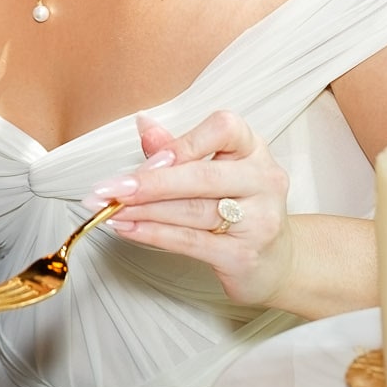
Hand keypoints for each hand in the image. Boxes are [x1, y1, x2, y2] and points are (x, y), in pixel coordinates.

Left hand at [80, 111, 296, 308]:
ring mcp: (259, 220)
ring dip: (144, 210)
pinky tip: (128, 229)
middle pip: (202, 175)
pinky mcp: (244, 255)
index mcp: (254, 149)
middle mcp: (263, 180)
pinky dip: (153, 234)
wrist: (276, 262)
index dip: (184, 142)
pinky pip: (191, 241)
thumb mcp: (217, 170)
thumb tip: (143, 124)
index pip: (224, 129)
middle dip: (150, 182)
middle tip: (110, 188)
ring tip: (110, 209)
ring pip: (192, 210)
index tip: (149, 157)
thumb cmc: (239, 208)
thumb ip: (180, 149)